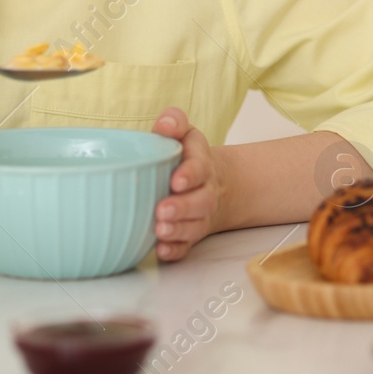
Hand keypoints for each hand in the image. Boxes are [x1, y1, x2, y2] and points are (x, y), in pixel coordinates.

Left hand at [150, 107, 225, 261]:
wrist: (213, 184)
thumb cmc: (187, 156)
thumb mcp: (185, 134)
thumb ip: (174, 122)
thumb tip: (165, 125)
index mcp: (201, 164)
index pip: (199, 168)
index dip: (190, 175)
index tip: (176, 181)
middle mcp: (205, 192)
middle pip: (201, 202)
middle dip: (183, 207)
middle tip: (161, 210)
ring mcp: (200, 216)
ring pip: (195, 226)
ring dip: (178, 230)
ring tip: (159, 230)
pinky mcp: (192, 234)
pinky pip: (188, 246)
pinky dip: (176, 250)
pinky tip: (161, 250)